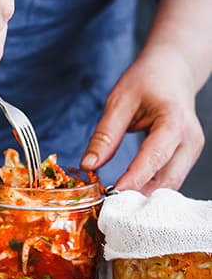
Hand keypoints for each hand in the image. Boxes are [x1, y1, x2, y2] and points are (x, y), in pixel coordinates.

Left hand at [80, 46, 204, 194]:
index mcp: (174, 121)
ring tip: (115, 206)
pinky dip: (149, 190)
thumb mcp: (119, 101)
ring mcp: (191, 151)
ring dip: (144, 197)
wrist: (174, 70)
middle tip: (109, 208)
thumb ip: (105, 135)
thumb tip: (88, 165)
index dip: (135, 178)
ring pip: (170, 185)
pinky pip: (168, 180)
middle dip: (139, 195)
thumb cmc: (147, 81)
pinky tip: (127, 197)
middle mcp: (190, 140)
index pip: (155, 156)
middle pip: (167, 179)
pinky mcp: (185, 158)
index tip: (113, 194)